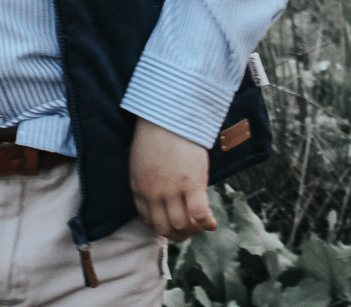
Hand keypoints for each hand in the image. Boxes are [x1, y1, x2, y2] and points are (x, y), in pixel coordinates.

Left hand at [129, 117, 215, 241]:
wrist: (169, 116)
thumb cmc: (156, 134)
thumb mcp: (140, 161)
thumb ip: (145, 180)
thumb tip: (157, 197)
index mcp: (139, 187)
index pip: (148, 220)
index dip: (161, 226)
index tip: (171, 224)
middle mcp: (154, 193)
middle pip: (165, 228)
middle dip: (177, 235)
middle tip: (188, 231)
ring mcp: (173, 190)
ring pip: (182, 225)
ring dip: (192, 231)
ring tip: (200, 226)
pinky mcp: (192, 184)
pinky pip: (199, 214)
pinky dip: (206, 224)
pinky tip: (211, 223)